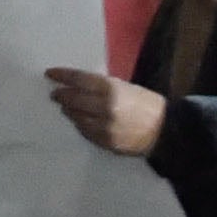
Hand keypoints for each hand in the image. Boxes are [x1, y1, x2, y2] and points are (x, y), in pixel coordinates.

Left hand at [44, 68, 166, 159]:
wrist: (166, 131)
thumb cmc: (148, 105)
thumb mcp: (127, 87)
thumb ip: (104, 87)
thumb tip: (80, 85)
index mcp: (111, 89)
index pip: (78, 79)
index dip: (62, 75)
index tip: (50, 74)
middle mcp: (104, 107)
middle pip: (73, 99)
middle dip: (61, 95)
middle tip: (55, 94)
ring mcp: (103, 126)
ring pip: (76, 117)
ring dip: (69, 111)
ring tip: (66, 108)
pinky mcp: (105, 142)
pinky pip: (85, 132)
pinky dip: (80, 124)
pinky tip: (80, 121)